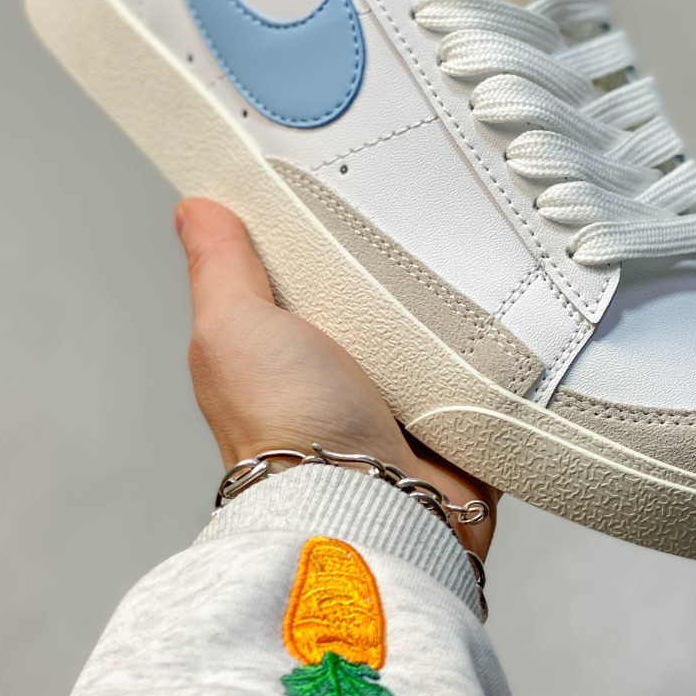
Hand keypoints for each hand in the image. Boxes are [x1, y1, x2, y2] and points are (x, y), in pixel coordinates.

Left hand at [175, 198, 496, 557]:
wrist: (368, 506)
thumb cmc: (287, 429)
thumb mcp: (234, 326)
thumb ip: (220, 267)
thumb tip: (194, 207)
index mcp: (281, 354)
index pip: (302, 278)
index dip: (318, 238)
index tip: (344, 189)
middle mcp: (336, 382)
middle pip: (374, 302)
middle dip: (396, 272)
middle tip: (421, 223)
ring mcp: (397, 406)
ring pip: (434, 338)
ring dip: (451, 314)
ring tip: (470, 264)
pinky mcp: (454, 428)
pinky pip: (485, 377)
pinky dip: (494, 358)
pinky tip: (501, 322)